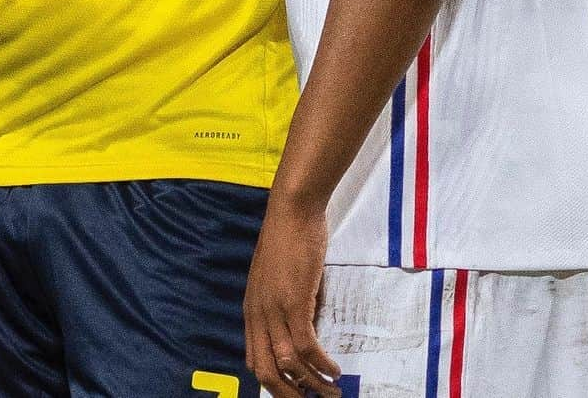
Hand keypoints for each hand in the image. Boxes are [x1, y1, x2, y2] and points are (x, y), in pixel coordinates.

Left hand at [243, 194, 339, 397]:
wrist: (292, 208)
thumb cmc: (289, 236)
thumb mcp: (278, 277)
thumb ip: (286, 305)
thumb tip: (306, 327)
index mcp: (252, 308)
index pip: (254, 359)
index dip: (273, 382)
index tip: (295, 391)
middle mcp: (258, 313)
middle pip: (266, 371)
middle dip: (289, 394)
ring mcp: (274, 309)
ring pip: (289, 364)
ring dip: (312, 384)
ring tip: (332, 391)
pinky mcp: (294, 302)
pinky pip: (307, 347)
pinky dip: (321, 364)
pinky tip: (335, 370)